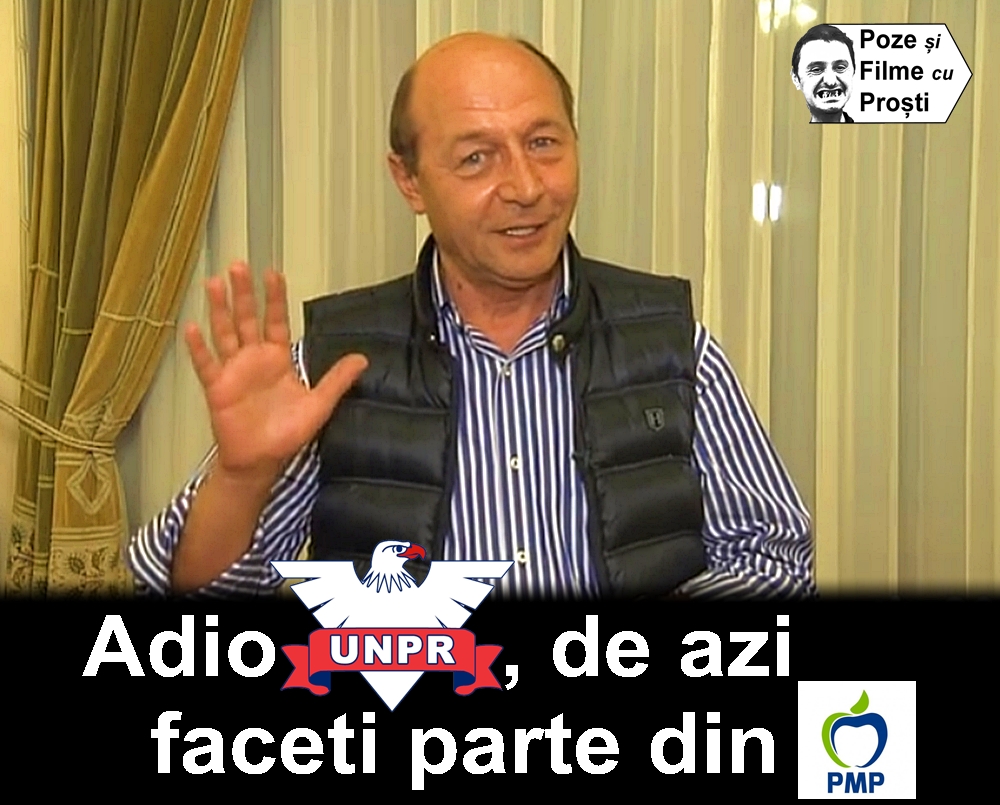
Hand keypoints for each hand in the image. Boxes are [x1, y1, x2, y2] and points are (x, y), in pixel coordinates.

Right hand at [184, 262, 367, 487]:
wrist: (260, 461)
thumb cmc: (287, 434)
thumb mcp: (319, 405)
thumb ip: (337, 380)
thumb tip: (363, 359)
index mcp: (277, 359)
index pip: (275, 321)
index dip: (274, 298)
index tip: (272, 273)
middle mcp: (253, 359)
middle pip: (247, 319)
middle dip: (244, 293)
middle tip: (238, 266)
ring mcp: (233, 371)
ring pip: (225, 333)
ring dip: (219, 309)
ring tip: (213, 283)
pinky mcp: (217, 388)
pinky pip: (206, 364)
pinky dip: (198, 348)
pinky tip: (192, 328)